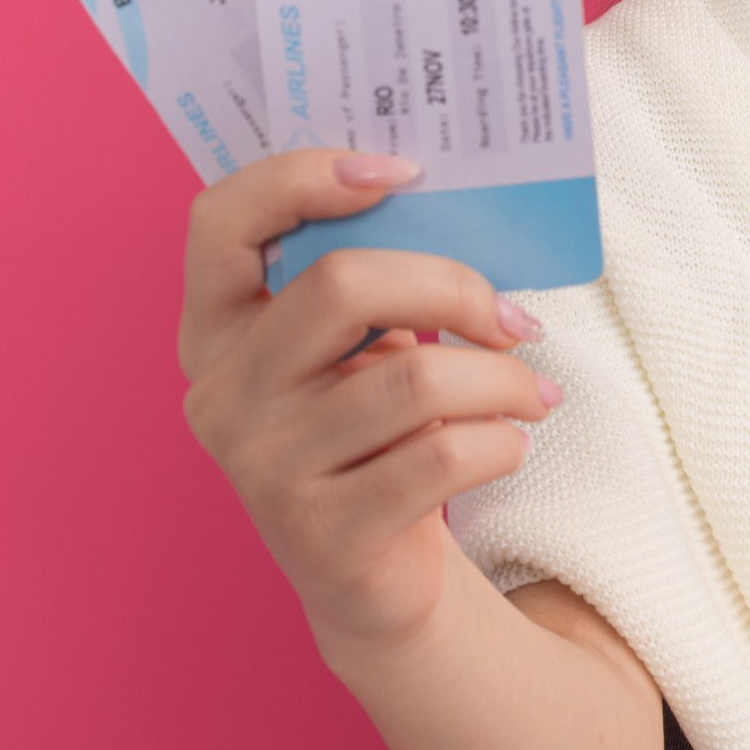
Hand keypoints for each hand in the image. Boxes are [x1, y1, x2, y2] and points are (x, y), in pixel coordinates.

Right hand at [177, 150, 561, 656]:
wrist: (375, 579)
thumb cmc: (375, 434)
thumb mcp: (358, 351)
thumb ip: (374, 283)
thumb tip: (460, 209)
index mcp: (216, 329)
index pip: (219, 222)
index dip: (300, 177)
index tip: (401, 170)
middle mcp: (221, 394)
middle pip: (343, 286)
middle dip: (455, 287)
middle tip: (514, 318)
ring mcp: (263, 468)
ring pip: (416, 378)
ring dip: (503, 379)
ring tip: (533, 391)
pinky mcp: (323, 535)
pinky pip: (442, 454)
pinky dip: (501, 440)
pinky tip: (508, 443)